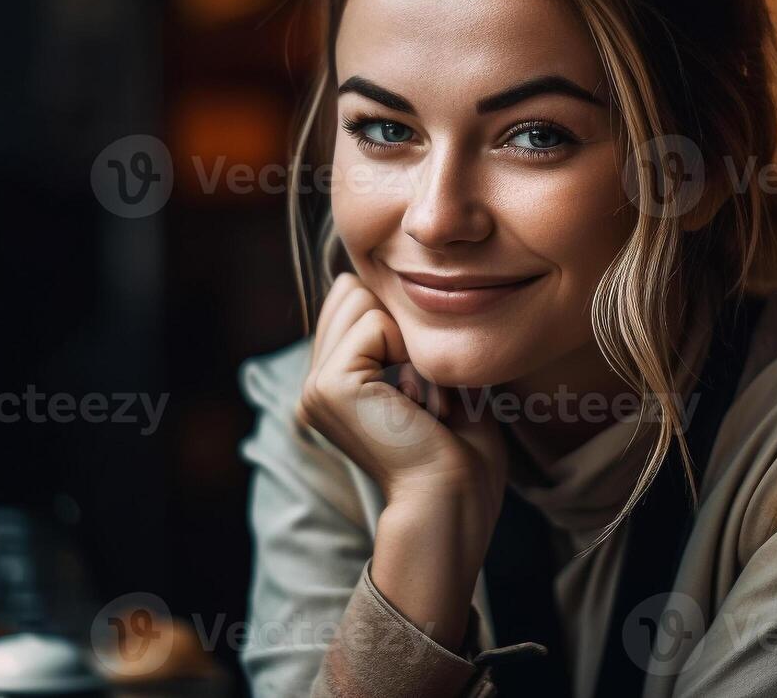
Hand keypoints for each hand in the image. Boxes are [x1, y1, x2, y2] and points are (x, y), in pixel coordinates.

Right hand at [296, 273, 506, 517]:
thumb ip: (399, 331)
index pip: (356, 297)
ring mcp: (315, 386)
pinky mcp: (327, 386)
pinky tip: (413, 405)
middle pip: (356, 290)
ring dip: (409, 345)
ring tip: (418, 401)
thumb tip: (371, 276)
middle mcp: (316, 384)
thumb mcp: (428, 374)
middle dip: (405, 331)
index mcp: (334, 382)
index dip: (404, 326)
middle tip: (422, 396)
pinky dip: (408, 357)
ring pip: (364, 300)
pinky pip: (374, 323)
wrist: (454, 500)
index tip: (423, 390)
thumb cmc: (460, 448)